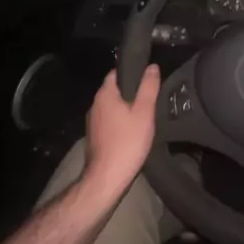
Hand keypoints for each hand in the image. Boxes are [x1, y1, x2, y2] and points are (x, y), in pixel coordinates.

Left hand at [85, 66, 159, 191]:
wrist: (107, 177)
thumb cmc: (127, 142)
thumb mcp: (144, 113)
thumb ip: (148, 88)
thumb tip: (152, 66)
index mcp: (105, 94)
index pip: (116, 73)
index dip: (131, 72)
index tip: (146, 78)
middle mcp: (94, 105)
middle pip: (113, 90)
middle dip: (130, 91)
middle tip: (149, 97)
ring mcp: (92, 122)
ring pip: (111, 107)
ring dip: (124, 108)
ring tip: (143, 114)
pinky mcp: (94, 136)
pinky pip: (108, 121)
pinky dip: (119, 121)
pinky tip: (131, 131)